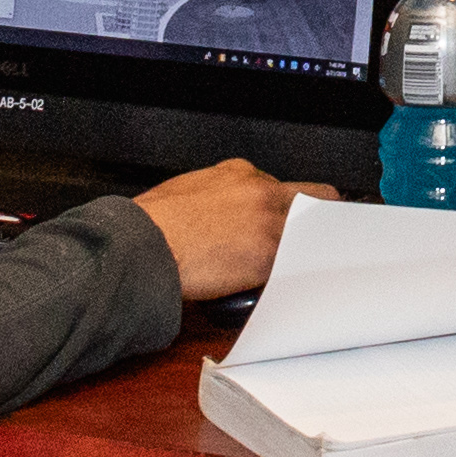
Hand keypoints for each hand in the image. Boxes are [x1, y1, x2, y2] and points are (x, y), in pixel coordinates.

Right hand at [136, 162, 316, 304]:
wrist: (143, 246)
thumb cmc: (152, 225)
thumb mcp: (185, 191)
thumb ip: (216, 196)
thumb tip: (220, 214)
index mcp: (238, 172)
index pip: (278, 185)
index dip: (280, 208)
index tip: (278, 221)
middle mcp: (260, 190)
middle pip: (312, 199)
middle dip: (310, 220)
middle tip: (302, 243)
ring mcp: (268, 222)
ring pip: (309, 233)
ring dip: (302, 249)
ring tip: (292, 267)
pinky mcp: (268, 255)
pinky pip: (296, 265)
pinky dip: (293, 274)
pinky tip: (285, 284)